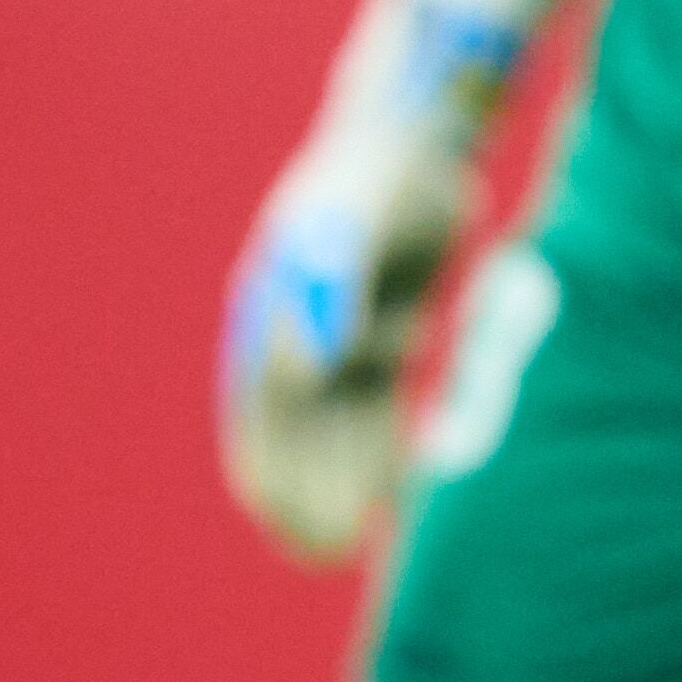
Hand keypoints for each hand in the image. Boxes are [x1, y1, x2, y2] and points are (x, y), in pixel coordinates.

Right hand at [215, 0, 568, 561]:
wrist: (420, 129)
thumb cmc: (384, 165)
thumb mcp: (358, 212)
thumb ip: (333, 278)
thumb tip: (307, 362)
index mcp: (273, 307)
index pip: (260, 410)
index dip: (271, 471)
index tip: (291, 525)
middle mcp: (295, 326)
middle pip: (293, 429)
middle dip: (307, 491)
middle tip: (329, 552)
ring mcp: (335, 330)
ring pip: (334, 425)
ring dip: (343, 479)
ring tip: (361, 538)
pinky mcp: (380, 329)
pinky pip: (374, 404)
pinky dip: (381, 446)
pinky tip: (401, 489)